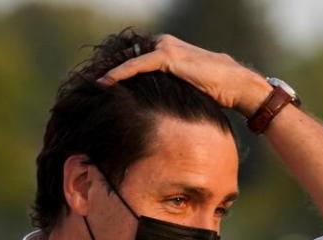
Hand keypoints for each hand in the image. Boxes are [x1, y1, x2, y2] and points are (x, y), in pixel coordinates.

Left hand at [97, 34, 270, 117]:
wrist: (236, 85)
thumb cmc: (216, 92)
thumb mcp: (186, 91)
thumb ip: (169, 91)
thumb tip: (154, 111)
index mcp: (166, 52)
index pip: (134, 60)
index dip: (116, 73)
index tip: (98, 87)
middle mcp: (163, 45)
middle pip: (126, 56)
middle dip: (109, 72)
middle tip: (86, 87)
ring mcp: (165, 48)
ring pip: (128, 59)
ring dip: (109, 72)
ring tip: (90, 86)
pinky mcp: (167, 56)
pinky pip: (136, 65)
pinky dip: (119, 74)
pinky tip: (104, 83)